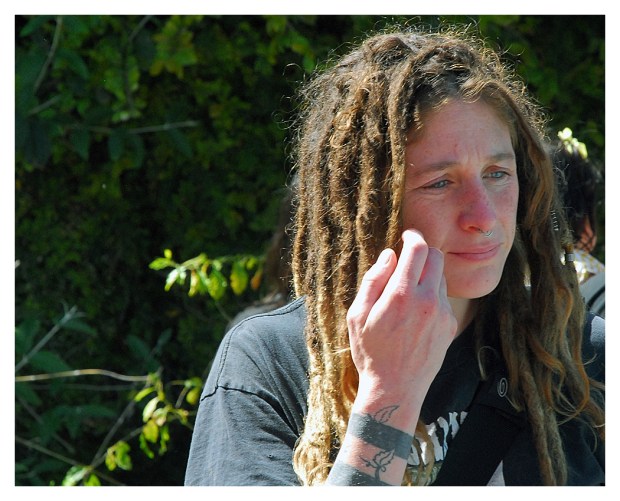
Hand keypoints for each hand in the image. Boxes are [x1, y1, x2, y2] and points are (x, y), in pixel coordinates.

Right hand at [347, 229, 457, 412]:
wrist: (396, 389)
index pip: (418, 249)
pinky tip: (415, 312)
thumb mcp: (357, 316)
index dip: (412, 236)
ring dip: (426, 275)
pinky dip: (432, 295)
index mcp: (401, 295)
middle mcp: (426, 301)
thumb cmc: (371, 352)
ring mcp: (442, 314)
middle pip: (436, 257)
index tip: (406, 236)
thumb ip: (373, 281)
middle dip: (422, 252)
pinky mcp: (450, 325)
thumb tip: (389, 255)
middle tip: (407, 260)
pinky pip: (443, 298)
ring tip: (407, 292)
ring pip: (441, 277)